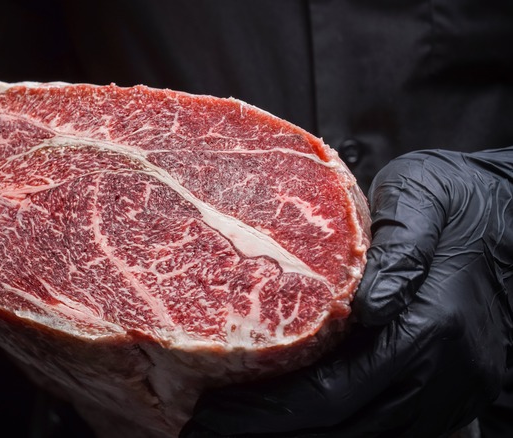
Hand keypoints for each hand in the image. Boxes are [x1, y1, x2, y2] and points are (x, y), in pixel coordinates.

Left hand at [181, 147, 512, 436]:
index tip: (214, 417)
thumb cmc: (460, 200)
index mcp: (433, 327)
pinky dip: (342, 430)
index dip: (270, 413)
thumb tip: (367, 307)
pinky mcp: (455, 392)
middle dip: (274, 435)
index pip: (333, 393)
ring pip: (370, 437)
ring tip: (243, 431)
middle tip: (208, 431)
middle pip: (346, 429)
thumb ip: (397, 250)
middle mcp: (446, 375)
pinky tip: (301, 424)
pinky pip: (394, 429)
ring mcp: (455, 390)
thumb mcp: (423, 198)